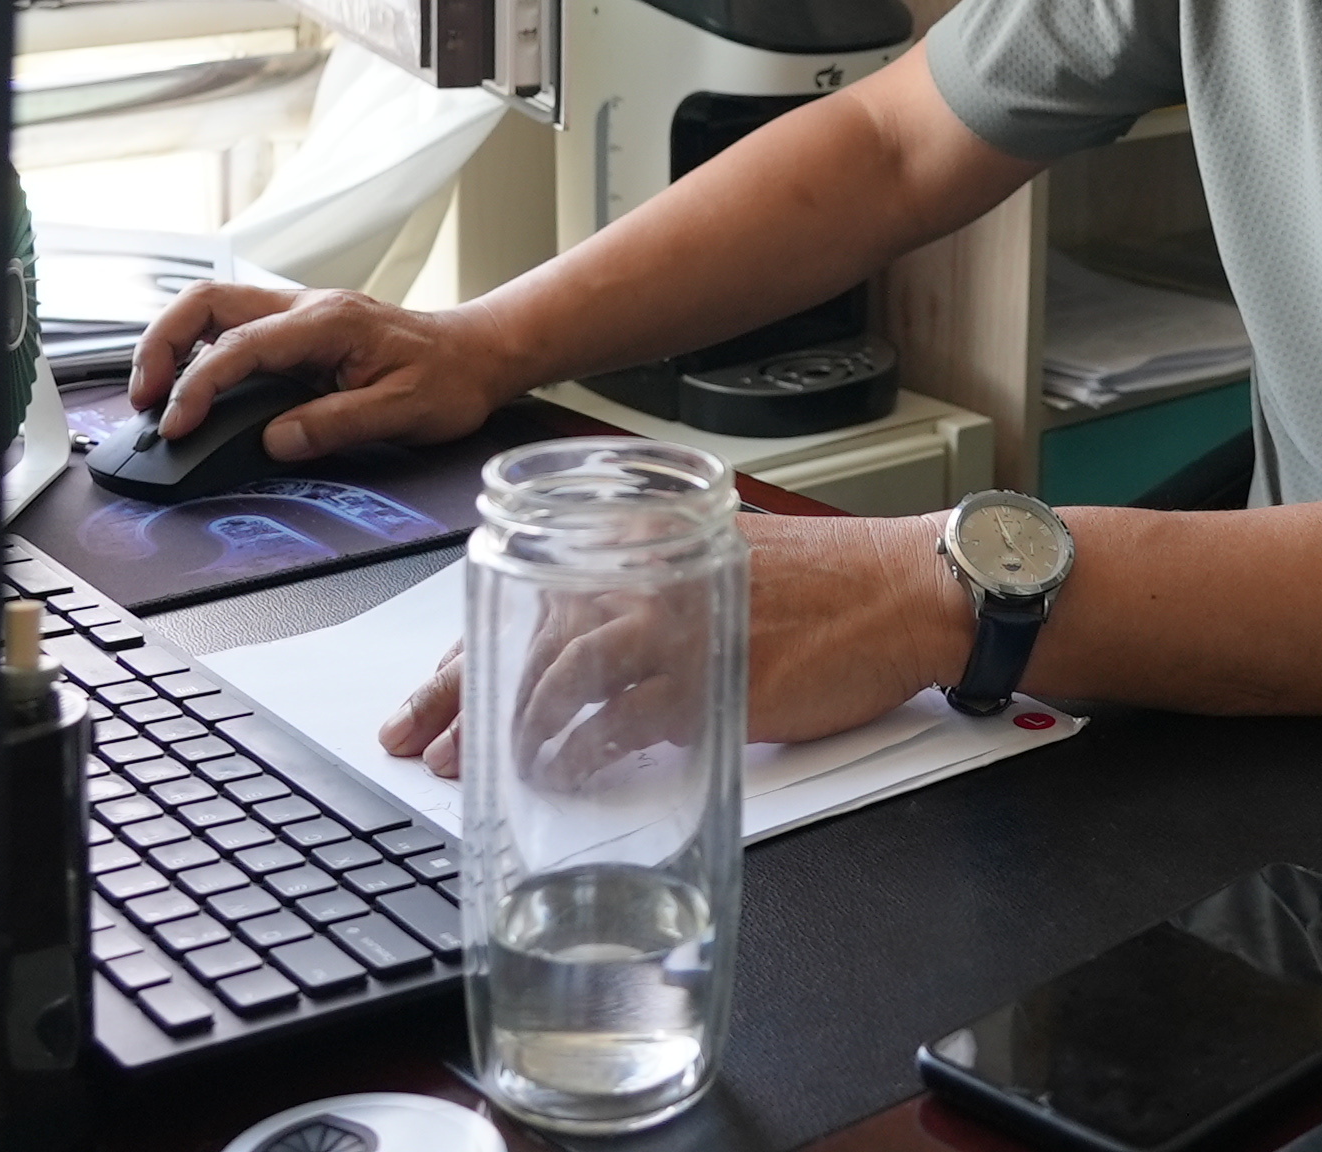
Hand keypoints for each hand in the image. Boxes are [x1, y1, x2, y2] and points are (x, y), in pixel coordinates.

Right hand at [127, 280, 530, 461]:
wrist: (476, 355)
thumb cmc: (448, 380)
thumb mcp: (402, 412)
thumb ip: (336, 425)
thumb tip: (274, 441)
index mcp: (326, 323)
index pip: (240, 346)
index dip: (199, 387)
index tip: (176, 427)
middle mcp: (304, 307)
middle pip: (206, 302)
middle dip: (161, 345)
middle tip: (143, 401)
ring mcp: (298, 314)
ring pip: (212, 308)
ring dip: (173, 344)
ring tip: (154, 397)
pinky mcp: (296, 329)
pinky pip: (232, 327)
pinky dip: (198, 351)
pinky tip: (191, 387)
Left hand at [377, 514, 973, 777]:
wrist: (906, 590)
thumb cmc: (830, 583)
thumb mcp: (722, 560)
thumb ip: (653, 592)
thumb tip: (589, 649)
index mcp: (648, 546)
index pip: (532, 595)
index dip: (471, 647)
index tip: (433, 689)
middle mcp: (653, 580)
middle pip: (530, 636)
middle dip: (458, 692)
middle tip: (416, 737)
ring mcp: (681, 630)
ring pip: (564, 677)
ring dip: (510, 726)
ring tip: (476, 764)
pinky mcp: (715, 682)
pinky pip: (626, 724)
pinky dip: (582, 754)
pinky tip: (558, 775)